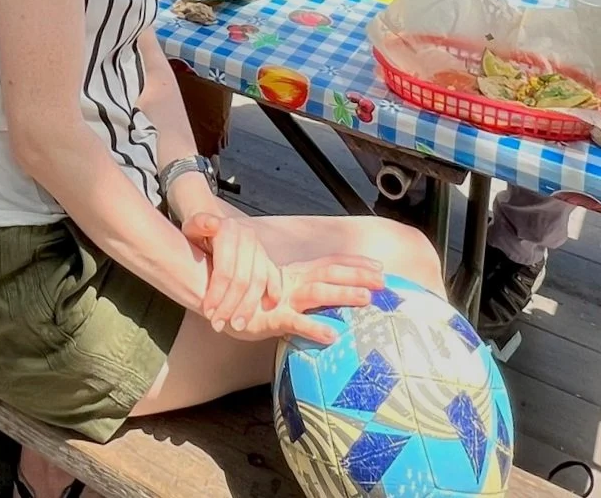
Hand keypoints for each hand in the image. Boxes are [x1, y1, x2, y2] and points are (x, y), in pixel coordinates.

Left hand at [182, 208, 278, 333]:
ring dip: (249, 306)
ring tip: (238, 325)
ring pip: (258, 281)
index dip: (217, 293)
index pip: (225, 269)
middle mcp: (247, 237)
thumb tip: (212, 224)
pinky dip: (273, 291)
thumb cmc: (199, 233)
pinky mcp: (266, 256)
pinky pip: (274, 275)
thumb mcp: (191, 227)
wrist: (214, 226)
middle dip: (230, 305)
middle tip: (219, 325)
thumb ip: (199, 225)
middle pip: (242, 279)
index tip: (208, 313)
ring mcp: (259, 247)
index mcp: (228, 230)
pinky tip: (268, 307)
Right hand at [245, 253, 387, 344]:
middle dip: (357, 275)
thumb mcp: (281, 291)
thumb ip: (302, 290)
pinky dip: (313, 328)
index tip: (379, 265)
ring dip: (342, 294)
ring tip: (366, 298)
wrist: (216, 298)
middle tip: (384, 281)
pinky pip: (294, 323)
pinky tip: (331, 336)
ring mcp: (283, 299)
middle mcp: (292, 282)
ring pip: (316, 293)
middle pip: (329, 273)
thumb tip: (329, 294)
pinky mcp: (271, 318)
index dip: (354, 262)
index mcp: (296, 274)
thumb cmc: (253, 300)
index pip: (329, 263)